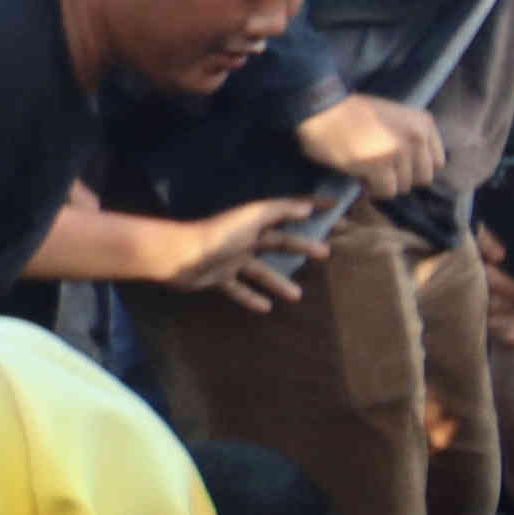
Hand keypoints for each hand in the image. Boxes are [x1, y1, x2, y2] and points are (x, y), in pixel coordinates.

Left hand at [160, 195, 318, 307]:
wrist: (179, 256)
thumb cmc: (219, 234)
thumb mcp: (253, 217)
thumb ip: (280, 210)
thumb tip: (308, 206)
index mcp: (254, 220)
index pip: (289, 210)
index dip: (310, 207)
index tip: (334, 207)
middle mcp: (245, 238)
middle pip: (280, 242)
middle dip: (302, 247)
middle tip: (326, 254)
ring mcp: (231, 259)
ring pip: (261, 271)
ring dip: (278, 282)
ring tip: (297, 295)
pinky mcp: (218, 277)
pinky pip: (238, 289)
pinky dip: (251, 298)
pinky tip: (266, 308)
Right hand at [295, 93, 442, 198]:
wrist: (322, 110)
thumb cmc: (351, 112)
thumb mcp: (393, 117)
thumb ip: (409, 137)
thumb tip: (411, 167)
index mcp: (423, 122)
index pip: (437, 162)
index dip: (415, 168)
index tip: (396, 166)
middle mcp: (417, 136)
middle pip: (423, 178)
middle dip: (402, 178)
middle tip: (381, 172)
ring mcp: (399, 151)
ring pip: (404, 187)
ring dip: (385, 185)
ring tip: (367, 173)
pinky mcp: (379, 165)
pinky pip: (385, 191)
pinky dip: (372, 190)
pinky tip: (359, 177)